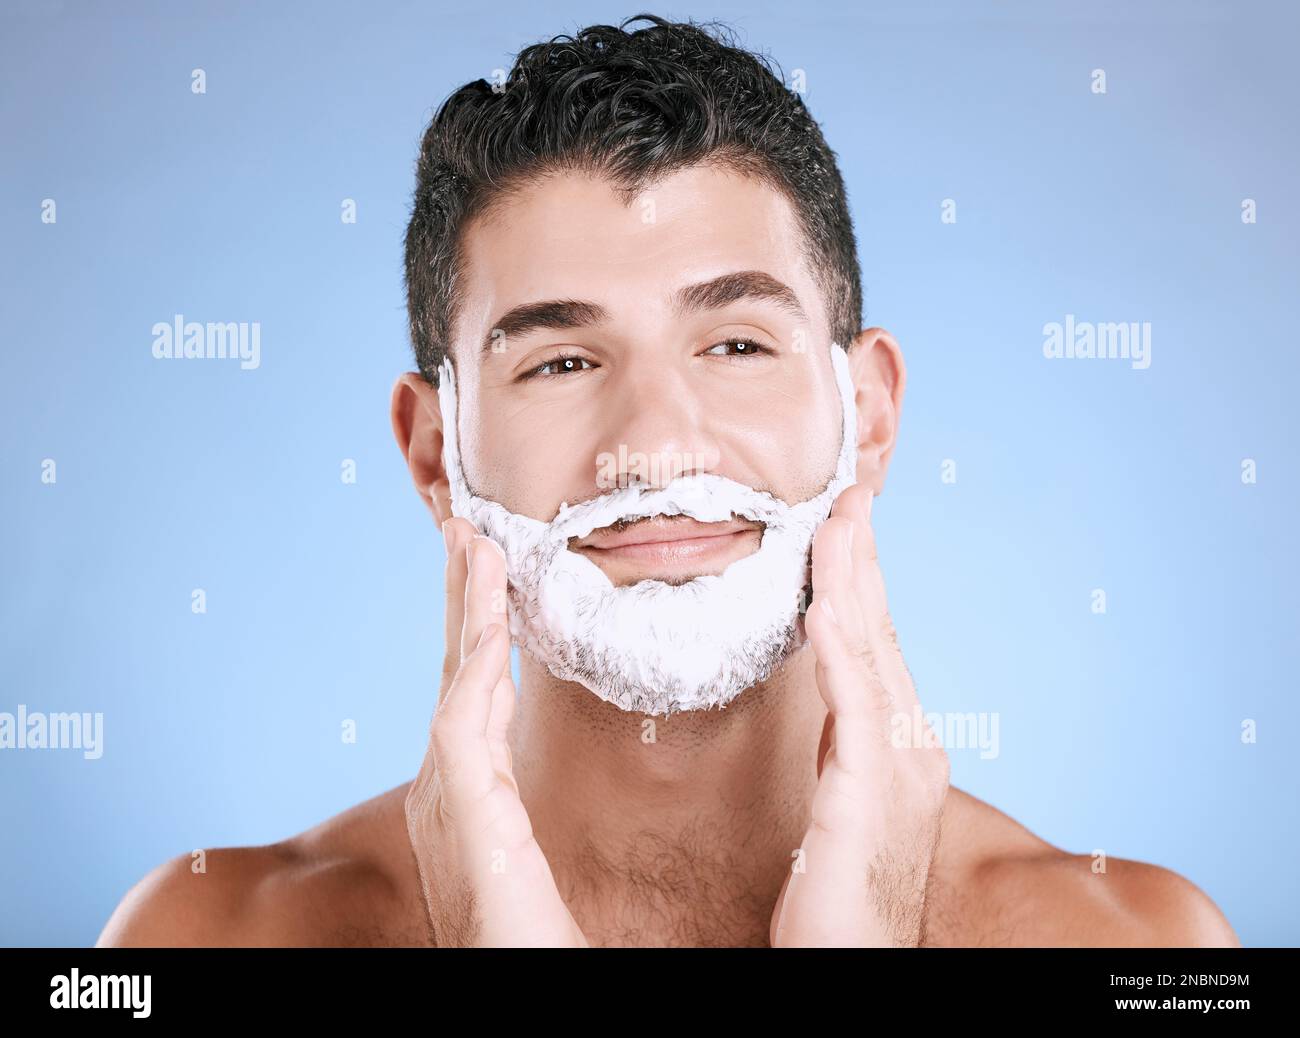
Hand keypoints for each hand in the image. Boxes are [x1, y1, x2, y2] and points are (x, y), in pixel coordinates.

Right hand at [404, 517, 587, 946]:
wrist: (518, 981)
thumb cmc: (529, 936)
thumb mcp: (528, 851)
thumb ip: (524, 800)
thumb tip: (546, 764)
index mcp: (469, 793)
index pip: (471, 692)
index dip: (476, 628)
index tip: (488, 574)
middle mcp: (447, 787)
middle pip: (453, 671)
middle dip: (460, 598)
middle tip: (466, 530)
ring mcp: (445, 798)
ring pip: (454, 680)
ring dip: (465, 609)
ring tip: (474, 542)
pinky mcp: (460, 814)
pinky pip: (463, 721)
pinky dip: (473, 663)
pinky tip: (488, 618)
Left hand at [769, 485, 949, 946]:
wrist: (853, 962)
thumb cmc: (840, 890)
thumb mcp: (841, 795)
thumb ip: (844, 737)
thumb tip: (832, 682)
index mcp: (901, 743)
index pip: (877, 642)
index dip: (862, 578)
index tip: (845, 521)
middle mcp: (911, 746)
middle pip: (880, 633)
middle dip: (862, 560)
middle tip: (848, 495)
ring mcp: (895, 770)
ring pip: (870, 655)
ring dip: (852, 584)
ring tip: (836, 526)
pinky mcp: (866, 797)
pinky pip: (853, 708)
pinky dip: (840, 651)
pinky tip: (825, 607)